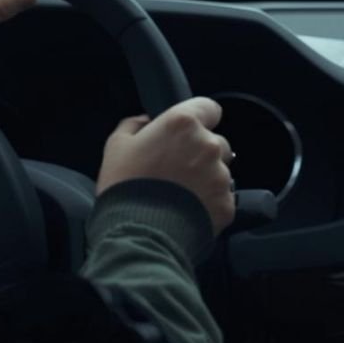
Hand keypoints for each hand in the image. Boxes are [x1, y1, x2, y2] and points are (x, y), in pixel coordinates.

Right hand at [96, 97, 234, 235]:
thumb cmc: (126, 185)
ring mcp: (221, 176)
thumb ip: (134, 125)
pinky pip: (221, 198)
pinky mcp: (227, 204)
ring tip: (182, 195)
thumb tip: (146, 121)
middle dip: (201, 152)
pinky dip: (209, 203)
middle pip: (216, 141)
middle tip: (178, 169)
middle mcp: (208, 145)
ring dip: (206, 177)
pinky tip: (188, 211)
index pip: (209, 107)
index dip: (200, 117)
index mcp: (183, 124)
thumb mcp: (117, 146)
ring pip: (221, 170)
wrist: (140, 234)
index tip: (187, 131)